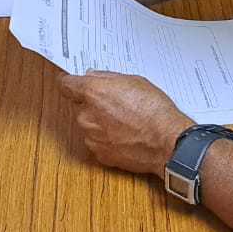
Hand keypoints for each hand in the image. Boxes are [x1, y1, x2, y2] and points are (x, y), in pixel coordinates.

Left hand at [56, 71, 192, 173]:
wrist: (167, 142)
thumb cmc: (155, 110)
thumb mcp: (134, 81)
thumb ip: (107, 78)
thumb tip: (92, 76)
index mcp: (92, 93)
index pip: (65, 84)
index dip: (68, 82)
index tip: (69, 81)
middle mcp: (87, 116)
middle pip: (80, 106)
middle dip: (94, 105)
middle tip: (116, 104)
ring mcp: (92, 137)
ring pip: (89, 125)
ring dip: (101, 123)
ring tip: (126, 122)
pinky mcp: (99, 155)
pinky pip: (97, 142)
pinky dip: (107, 140)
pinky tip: (126, 136)